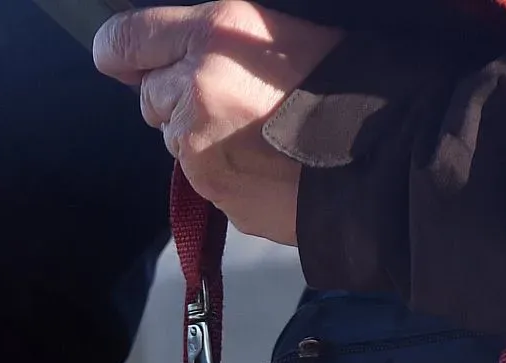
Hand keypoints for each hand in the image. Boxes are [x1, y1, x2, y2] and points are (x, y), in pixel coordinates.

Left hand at [92, 1, 343, 244]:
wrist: (385, 152)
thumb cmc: (344, 81)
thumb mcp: (277, 28)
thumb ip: (210, 37)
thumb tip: (159, 52)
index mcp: (214, 34)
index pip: (125, 40)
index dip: (120, 50)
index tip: (122, 58)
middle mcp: (196, 88)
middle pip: (150, 96)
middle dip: (178, 97)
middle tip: (237, 97)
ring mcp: (200, 148)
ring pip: (173, 140)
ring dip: (199, 136)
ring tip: (259, 131)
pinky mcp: (213, 191)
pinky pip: (200, 178)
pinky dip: (222, 171)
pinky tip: (265, 159)